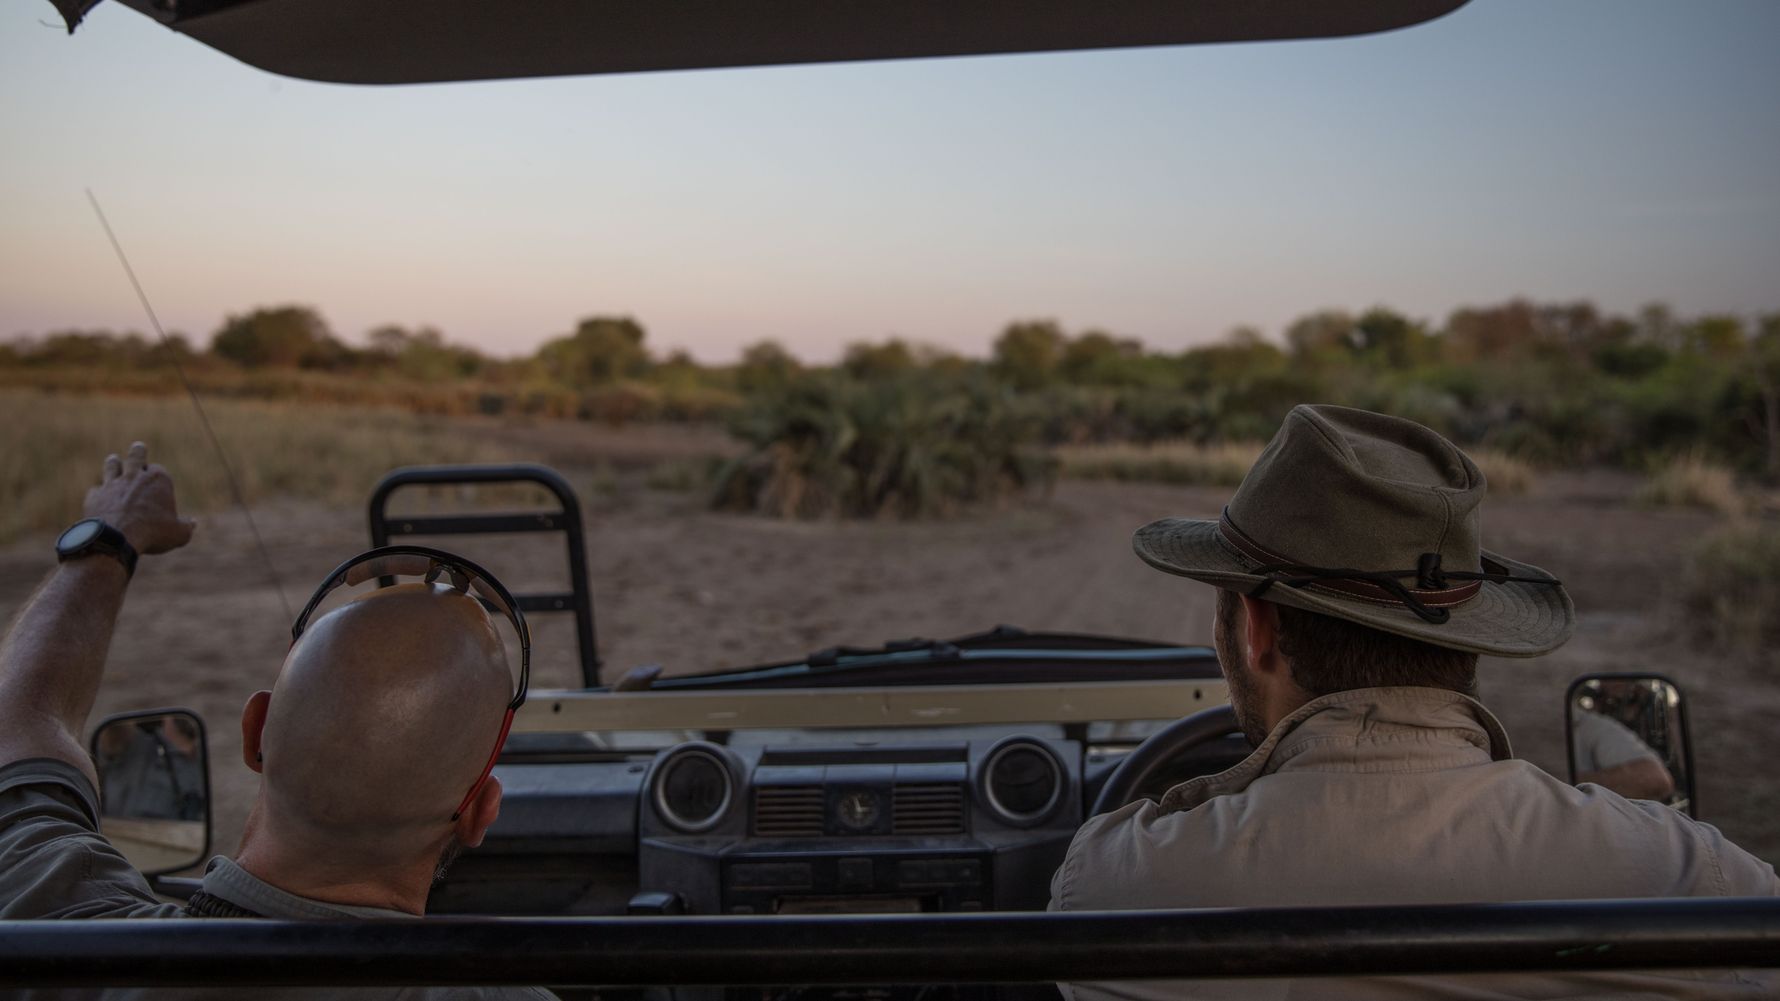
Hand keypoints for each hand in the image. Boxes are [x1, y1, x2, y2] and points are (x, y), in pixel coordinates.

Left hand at [83, 441, 196, 555]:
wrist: (116, 537)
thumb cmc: (152, 533)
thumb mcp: (178, 534)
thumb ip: (186, 527)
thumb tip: (192, 524)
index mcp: (158, 479)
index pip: (159, 469)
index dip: (158, 475)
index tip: (158, 481)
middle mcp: (135, 476)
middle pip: (136, 455)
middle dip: (138, 451)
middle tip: (138, 447)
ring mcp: (112, 484)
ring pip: (112, 465)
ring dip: (114, 463)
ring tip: (114, 460)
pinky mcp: (95, 496)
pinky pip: (96, 490)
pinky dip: (99, 493)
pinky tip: (100, 496)